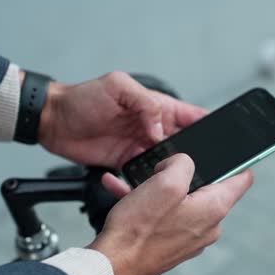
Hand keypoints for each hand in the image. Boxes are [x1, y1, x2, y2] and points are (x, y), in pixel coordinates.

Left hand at [37, 72, 206, 168]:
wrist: (52, 121)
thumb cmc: (82, 98)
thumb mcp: (117, 87)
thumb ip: (145, 103)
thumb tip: (160, 128)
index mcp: (157, 107)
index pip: (192, 117)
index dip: (209, 127)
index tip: (222, 140)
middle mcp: (152, 128)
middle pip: (184, 145)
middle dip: (192, 157)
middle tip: (197, 169)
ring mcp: (139, 148)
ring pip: (165, 165)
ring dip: (169, 173)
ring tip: (172, 182)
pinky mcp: (125, 164)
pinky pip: (141, 177)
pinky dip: (144, 184)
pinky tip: (143, 187)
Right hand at [86, 154, 253, 274]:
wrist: (114, 266)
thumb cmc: (139, 230)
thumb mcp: (164, 182)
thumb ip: (182, 164)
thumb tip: (181, 164)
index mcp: (214, 209)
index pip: (241, 180)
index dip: (237, 162)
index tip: (228, 153)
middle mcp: (207, 226)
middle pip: (203, 187)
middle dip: (180, 175)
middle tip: (158, 170)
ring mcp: (189, 237)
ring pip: (178, 201)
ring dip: (155, 188)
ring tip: (132, 181)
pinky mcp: (171, 244)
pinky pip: (163, 216)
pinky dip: (146, 204)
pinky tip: (124, 195)